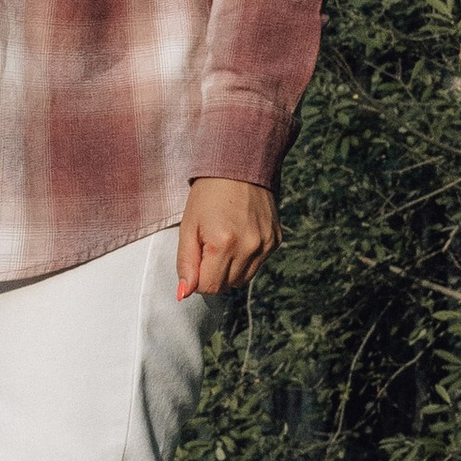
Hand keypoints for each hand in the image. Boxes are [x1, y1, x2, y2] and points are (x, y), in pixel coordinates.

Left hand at [178, 177, 279, 302]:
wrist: (240, 165)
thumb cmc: (208, 194)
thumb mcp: (188, 226)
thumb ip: (185, 263)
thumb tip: (183, 294)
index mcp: (224, 244)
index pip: (209, 288)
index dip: (197, 279)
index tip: (195, 258)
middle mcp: (250, 247)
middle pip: (227, 286)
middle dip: (213, 274)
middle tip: (208, 245)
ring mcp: (266, 245)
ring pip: (243, 279)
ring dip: (230, 269)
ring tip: (223, 240)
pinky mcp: (276, 240)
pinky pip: (257, 264)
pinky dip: (246, 258)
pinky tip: (239, 235)